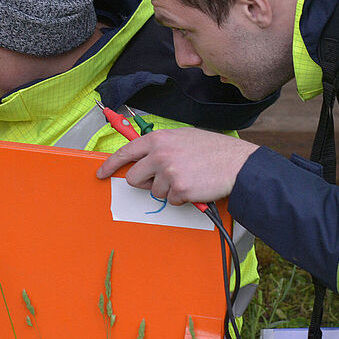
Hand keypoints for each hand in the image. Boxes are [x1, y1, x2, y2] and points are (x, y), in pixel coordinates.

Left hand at [95, 128, 258, 205]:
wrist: (236, 164)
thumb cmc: (212, 150)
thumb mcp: (182, 138)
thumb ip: (160, 146)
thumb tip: (142, 157)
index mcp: (158, 139)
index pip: (124, 152)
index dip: (110, 165)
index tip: (102, 173)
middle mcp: (160, 154)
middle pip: (134, 178)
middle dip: (144, 183)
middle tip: (162, 180)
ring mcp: (168, 173)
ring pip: (154, 192)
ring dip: (168, 190)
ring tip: (187, 178)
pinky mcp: (178, 190)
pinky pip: (171, 201)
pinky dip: (181, 198)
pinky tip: (194, 186)